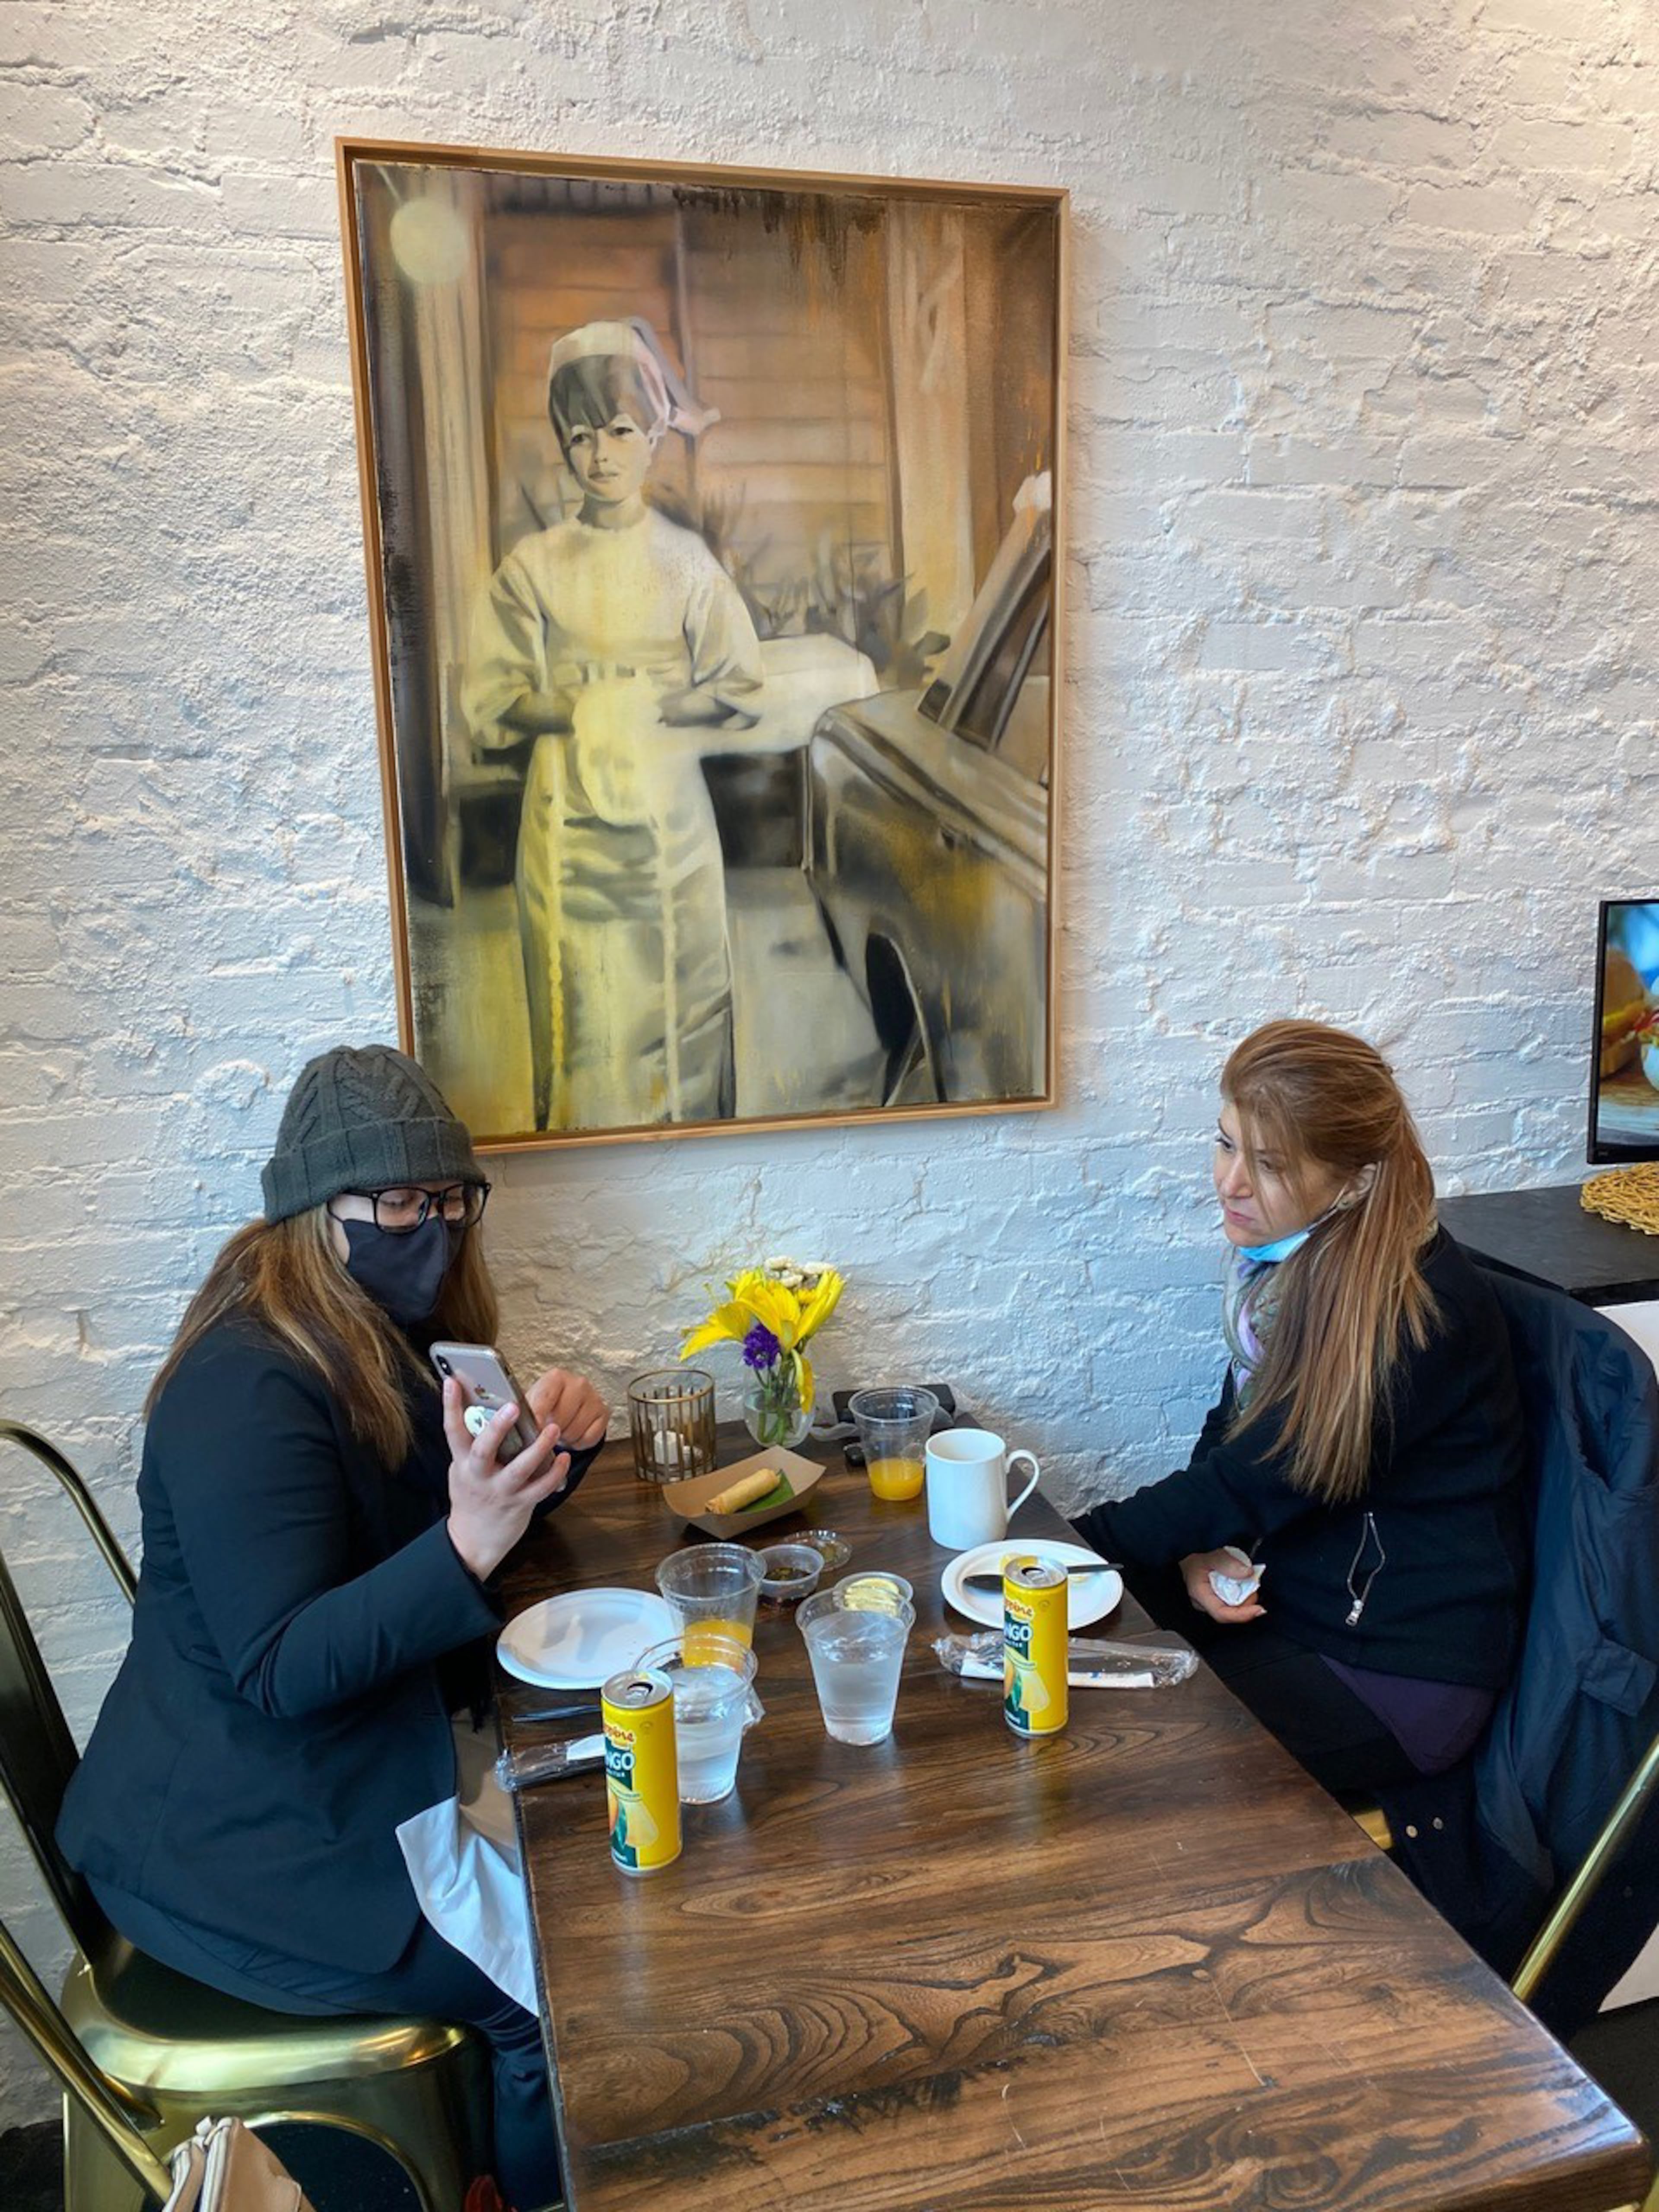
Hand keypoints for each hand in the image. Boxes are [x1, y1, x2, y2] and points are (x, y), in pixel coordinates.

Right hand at [442, 1379, 572, 1581]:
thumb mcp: (463, 1469)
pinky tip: (563, 1458)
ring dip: (538, 1447)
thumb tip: (485, 1409)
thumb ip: (473, 1445)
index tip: (452, 1381)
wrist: (472, 1541)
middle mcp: (479, 1476)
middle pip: (484, 1449)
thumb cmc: (471, 1496)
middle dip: (497, 1428)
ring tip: (553, 1429)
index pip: (453, 1430)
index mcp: (462, 1463)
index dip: (450, 1406)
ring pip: (520, 1469)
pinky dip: (554, 1473)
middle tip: (513, 1407)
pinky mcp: (520, 1504)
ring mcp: (500, 1491)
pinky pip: (541, 1488)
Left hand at [526, 1367, 608, 1451]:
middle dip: (551, 1430)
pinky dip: (579, 1442)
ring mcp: (594, 1397)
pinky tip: (573, 1433)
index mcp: (556, 1378)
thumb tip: (511, 1420)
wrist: (565, 1408)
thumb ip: (524, 1411)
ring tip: (560, 1430)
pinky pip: (589, 1438)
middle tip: (547, 1429)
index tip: (533, 1431)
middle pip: (561, 1419)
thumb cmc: (544, 1406)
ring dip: (564, 1437)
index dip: (537, 1419)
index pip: (545, 1400)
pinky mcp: (604, 1412)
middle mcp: (578, 1383)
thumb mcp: (530, 1404)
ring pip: (575, 1431)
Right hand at [1179, 1548, 1265, 1625]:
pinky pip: (1233, 1604)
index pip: (1222, 1614)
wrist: (1183, 1567)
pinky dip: (1241, 1595)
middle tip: (1254, 1583)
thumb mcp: (1207, 1557)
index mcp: (1201, 1596)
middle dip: (1247, 1601)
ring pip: (1234, 1609)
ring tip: (1248, 1581)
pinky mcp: (1219, 1604)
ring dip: (1245, 1597)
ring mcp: (1213, 1607)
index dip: (1242, 1614)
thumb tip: (1248, 1572)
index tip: (1259, 1609)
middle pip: (1231, 1612)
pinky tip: (1243, 1585)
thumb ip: (1226, 1562)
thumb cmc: (1192, 1564)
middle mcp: (1206, 1606)